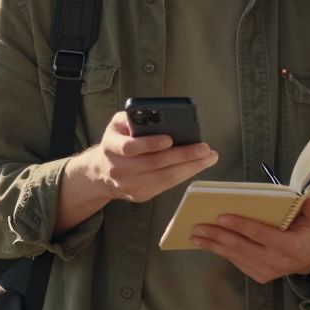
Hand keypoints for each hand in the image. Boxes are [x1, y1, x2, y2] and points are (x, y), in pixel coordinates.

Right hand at [70, 111, 217, 203]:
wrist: (102, 172)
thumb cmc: (117, 141)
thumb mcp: (117, 125)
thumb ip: (132, 117)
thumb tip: (157, 114)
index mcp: (111, 147)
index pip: (130, 147)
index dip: (150, 144)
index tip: (170, 139)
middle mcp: (118, 169)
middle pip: (154, 164)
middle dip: (182, 156)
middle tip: (204, 148)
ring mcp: (129, 185)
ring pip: (163, 178)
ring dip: (189, 168)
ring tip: (208, 157)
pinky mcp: (140, 195)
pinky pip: (166, 185)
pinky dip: (184, 175)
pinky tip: (197, 166)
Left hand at [190, 197, 309, 283]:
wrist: (309, 259)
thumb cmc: (307, 233)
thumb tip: (309, 201)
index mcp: (289, 247)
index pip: (260, 234)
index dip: (241, 226)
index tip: (221, 217)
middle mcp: (275, 262)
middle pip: (241, 247)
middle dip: (218, 236)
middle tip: (198, 226)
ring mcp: (265, 271)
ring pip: (235, 256)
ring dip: (213, 245)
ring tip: (195, 235)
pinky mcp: (258, 276)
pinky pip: (236, 261)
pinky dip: (220, 251)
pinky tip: (206, 243)